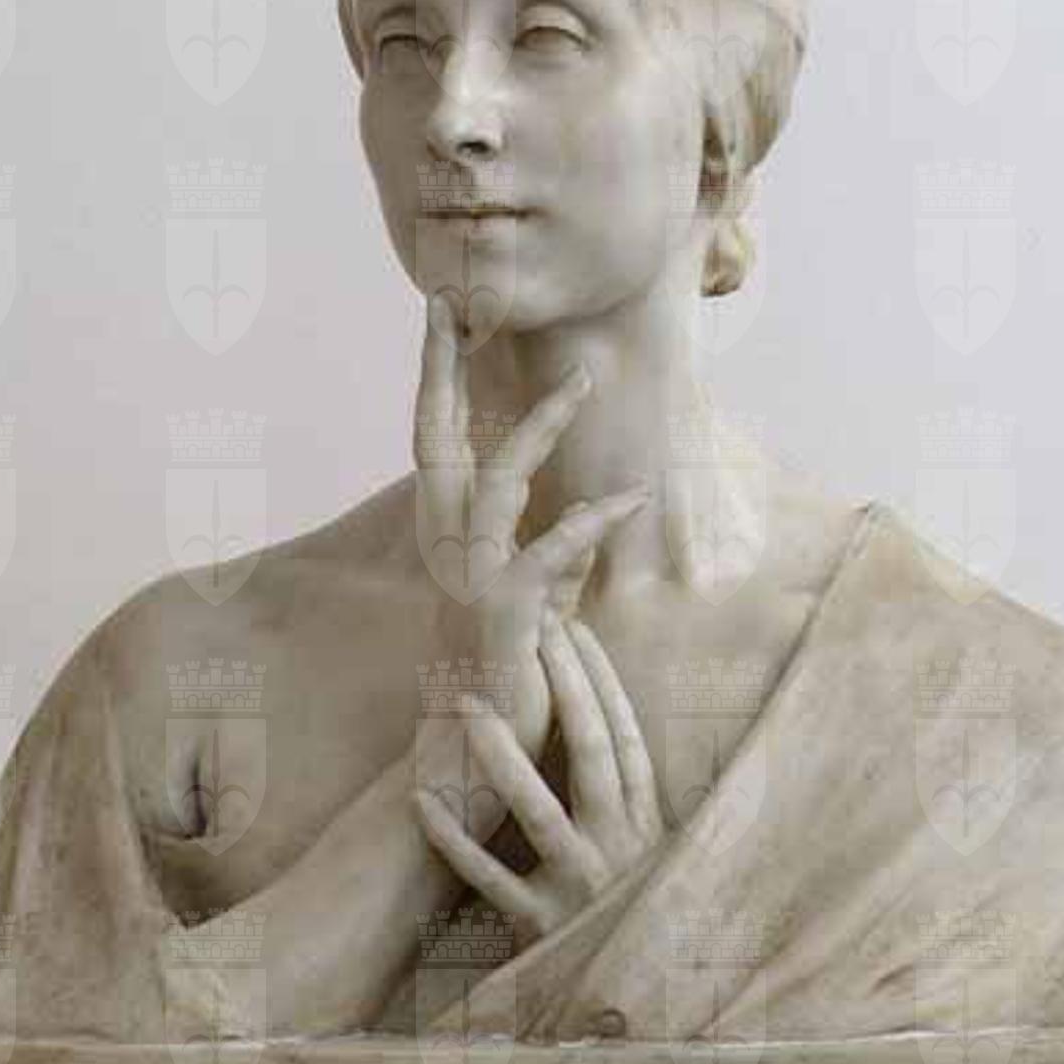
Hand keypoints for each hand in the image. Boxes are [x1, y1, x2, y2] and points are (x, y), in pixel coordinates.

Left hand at [412, 613, 664, 944]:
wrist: (640, 1013)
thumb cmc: (635, 921)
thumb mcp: (648, 859)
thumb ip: (628, 804)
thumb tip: (605, 733)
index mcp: (645, 826)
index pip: (625, 739)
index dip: (602, 683)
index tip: (575, 630)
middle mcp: (617, 848)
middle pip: (590, 754)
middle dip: (564, 689)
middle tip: (534, 632)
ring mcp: (577, 887)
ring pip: (540, 811)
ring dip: (503, 757)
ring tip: (470, 705)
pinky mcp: (538, 926)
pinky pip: (490, 879)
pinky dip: (455, 841)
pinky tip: (422, 802)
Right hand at [415, 291, 648, 764]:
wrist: (479, 760)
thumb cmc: (510, 682)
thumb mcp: (536, 606)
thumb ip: (554, 558)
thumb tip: (586, 520)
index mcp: (445, 541)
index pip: (433, 444)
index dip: (434, 380)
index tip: (439, 317)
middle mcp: (445, 551)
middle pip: (435, 441)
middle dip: (442, 369)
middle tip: (456, 304)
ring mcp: (470, 579)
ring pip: (497, 480)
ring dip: (542, 424)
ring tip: (583, 378)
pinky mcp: (507, 613)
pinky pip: (546, 552)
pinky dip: (591, 522)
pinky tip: (630, 499)